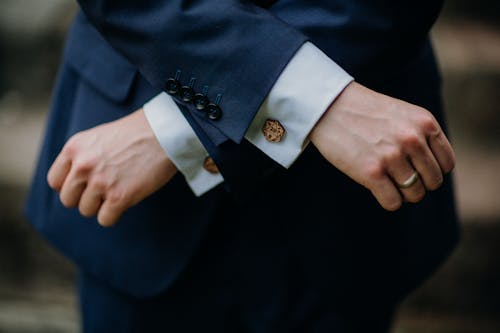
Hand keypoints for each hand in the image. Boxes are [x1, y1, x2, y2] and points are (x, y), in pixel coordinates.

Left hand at [47, 109, 176, 225]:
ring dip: (101, 206)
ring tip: (118, 191)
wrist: (163, 134)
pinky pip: (105, 219)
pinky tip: (126, 201)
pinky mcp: (119, 197)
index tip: (85, 185)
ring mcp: (100, 182)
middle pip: (68, 199)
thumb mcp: (98, 137)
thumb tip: (76, 181)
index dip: (70, 186)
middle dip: (84, 198)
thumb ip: (83, 156)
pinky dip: (114, 215)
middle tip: (104, 190)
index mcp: (74, 148)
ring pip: (86, 210)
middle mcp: (82, 166)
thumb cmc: (137, 133)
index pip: (55, 181)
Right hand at [310, 82, 454, 210]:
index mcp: (425, 123)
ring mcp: (392, 156)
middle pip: (432, 182)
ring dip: (402, 194)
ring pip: (414, 194)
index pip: (446, 164)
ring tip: (387, 182)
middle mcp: (412, 139)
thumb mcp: (402, 114)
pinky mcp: (371, 172)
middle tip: (399, 178)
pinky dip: (388, 201)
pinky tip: (377, 188)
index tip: (415, 170)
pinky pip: (393, 202)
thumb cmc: (363, 112)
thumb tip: (431, 171)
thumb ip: (420, 135)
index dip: (431, 172)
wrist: (328, 107)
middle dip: (418, 184)